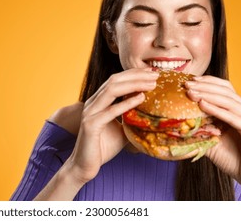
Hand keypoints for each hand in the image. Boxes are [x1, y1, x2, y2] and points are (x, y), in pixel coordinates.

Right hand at [66, 68, 158, 183]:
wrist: (85, 166)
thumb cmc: (103, 148)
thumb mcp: (122, 130)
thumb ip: (132, 119)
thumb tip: (153, 116)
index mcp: (98, 101)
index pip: (116, 80)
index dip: (134, 74)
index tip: (152, 73)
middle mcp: (93, 103)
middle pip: (114, 80)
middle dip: (136, 75)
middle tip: (155, 75)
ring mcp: (90, 112)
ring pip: (112, 90)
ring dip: (134, 84)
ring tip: (151, 85)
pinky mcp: (91, 124)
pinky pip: (111, 110)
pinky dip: (127, 103)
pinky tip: (141, 98)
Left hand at [185, 76, 240, 199]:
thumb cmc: (230, 158)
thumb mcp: (209, 139)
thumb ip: (199, 127)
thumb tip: (177, 120)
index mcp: (240, 110)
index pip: (225, 88)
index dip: (207, 82)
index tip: (189, 81)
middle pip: (226, 91)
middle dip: (204, 87)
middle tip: (187, 85)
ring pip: (229, 101)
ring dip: (208, 95)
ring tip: (191, 93)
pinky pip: (233, 117)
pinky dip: (217, 110)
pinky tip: (202, 105)